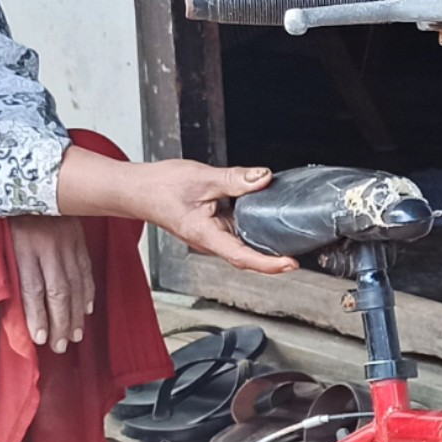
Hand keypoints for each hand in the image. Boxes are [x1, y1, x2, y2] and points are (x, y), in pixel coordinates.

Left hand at [9, 214, 92, 352]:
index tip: (39, 338)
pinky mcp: (78, 240)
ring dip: (76, 314)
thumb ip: (8, 267)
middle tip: (61, 346)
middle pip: (57, 292)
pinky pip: (86, 271)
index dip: (37, 316)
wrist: (34, 180)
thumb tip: (12, 304)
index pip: (32, 289)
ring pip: (75, 285)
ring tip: (75, 335)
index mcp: (24, 247)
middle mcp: (48, 247)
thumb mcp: (2, 238)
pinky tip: (87, 310)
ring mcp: (67, 244)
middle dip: (60, 322)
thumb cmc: (12, 213)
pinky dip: (88, 293)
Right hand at [52, 147, 297, 275]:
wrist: (137, 189)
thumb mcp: (201, 178)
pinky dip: (254, 226)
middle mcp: (210, 241)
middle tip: (304, 249)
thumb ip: (235, 179)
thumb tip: (264, 177)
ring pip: (244, 242)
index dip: (269, 264)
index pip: (243, 257)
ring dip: (266, 242)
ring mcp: (212, 236)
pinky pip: (237, 230)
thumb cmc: (159, 187)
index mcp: (206, 236)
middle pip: (249, 255)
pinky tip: (269, 215)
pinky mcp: (212, 227)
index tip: (290, 264)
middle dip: (275, 256)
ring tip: (293, 235)